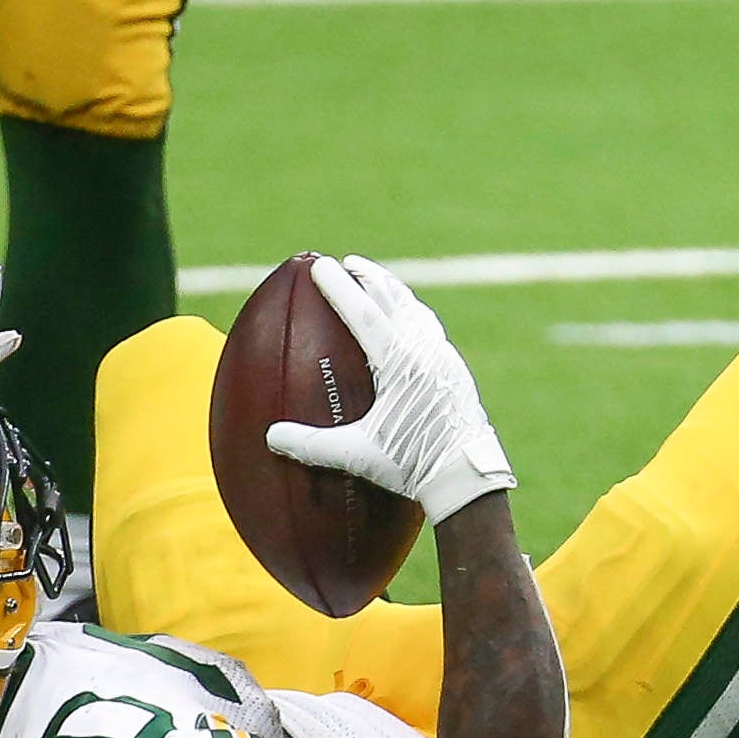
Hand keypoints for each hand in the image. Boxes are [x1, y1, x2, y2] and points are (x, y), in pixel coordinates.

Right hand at [281, 256, 517, 519]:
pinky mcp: (454, 369)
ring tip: (376, 282)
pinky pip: (429, 328)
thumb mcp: (358, 455)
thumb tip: (270, 436)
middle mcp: (424, 351)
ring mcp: (443, 357)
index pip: (364, 314)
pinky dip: (412, 313)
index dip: (340, 287)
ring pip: (415, 310)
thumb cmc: (413, 465)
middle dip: (369, 277)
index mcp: (400, 363)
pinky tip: (407, 320)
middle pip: (394, 300)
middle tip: (348, 262)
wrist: (467, 475)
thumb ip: (312, 445)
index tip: (321, 265)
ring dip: (393, 291)